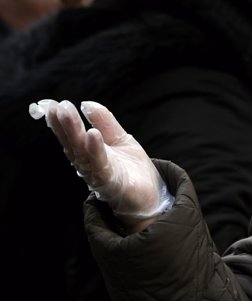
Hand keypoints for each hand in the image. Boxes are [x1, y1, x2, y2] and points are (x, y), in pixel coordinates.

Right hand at [30, 99, 171, 227]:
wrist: (151, 196)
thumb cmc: (132, 169)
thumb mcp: (120, 139)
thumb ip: (105, 122)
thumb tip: (86, 103)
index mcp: (88, 154)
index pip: (70, 136)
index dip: (59, 121)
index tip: (50, 104)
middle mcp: (88, 165)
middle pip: (73, 144)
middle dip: (64, 124)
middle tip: (57, 106)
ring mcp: (98, 175)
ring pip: (82, 154)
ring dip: (74, 133)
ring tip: (67, 113)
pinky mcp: (111, 184)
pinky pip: (101, 166)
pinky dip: (95, 151)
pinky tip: (92, 135)